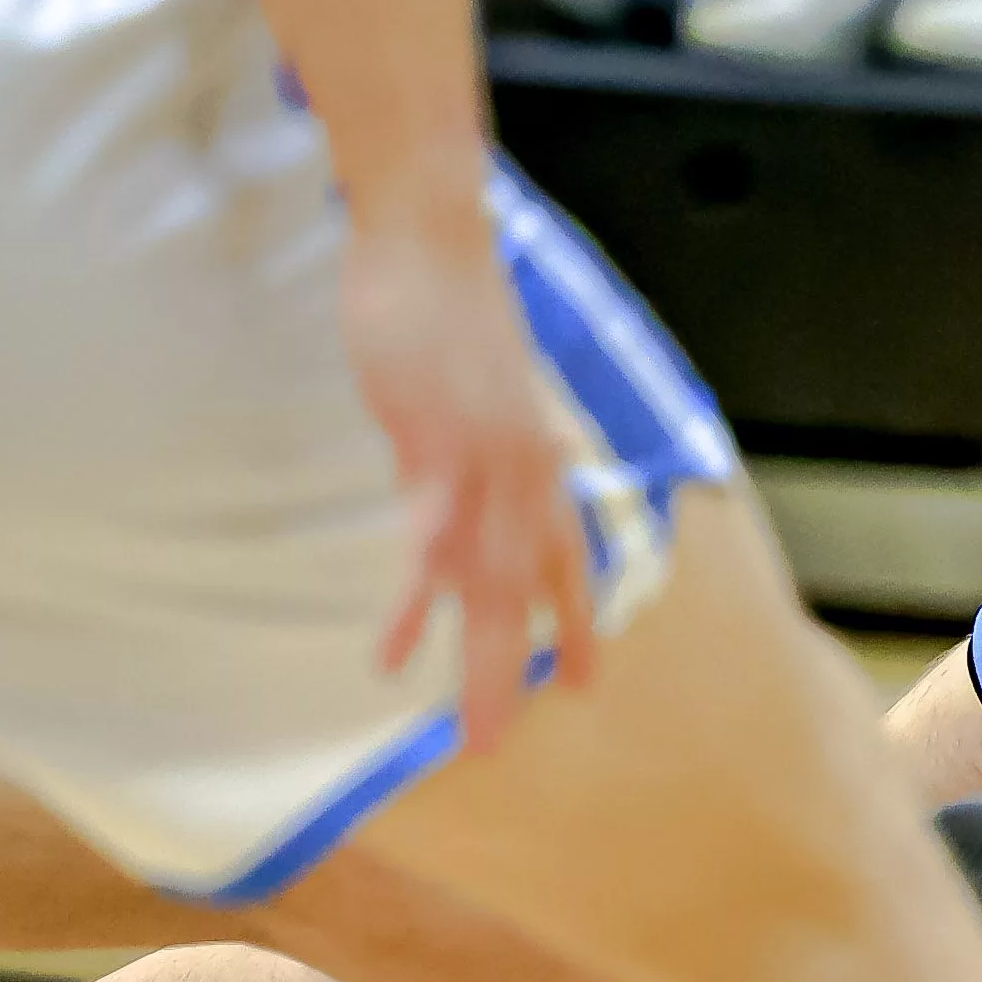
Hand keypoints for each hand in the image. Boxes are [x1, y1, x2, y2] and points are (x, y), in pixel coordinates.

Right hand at [337, 213, 598, 754]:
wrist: (431, 239)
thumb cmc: (444, 313)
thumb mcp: (464, 399)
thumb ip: (459, 457)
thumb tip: (442, 499)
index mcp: (536, 462)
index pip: (565, 559)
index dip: (572, 622)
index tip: (581, 684)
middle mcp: (527, 475)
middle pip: (524, 595)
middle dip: (511, 673)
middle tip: (494, 742)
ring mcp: (487, 466)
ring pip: (487, 586)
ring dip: (474, 664)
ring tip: (466, 731)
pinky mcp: (436, 446)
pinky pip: (429, 539)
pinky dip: (417, 597)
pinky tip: (399, 650)